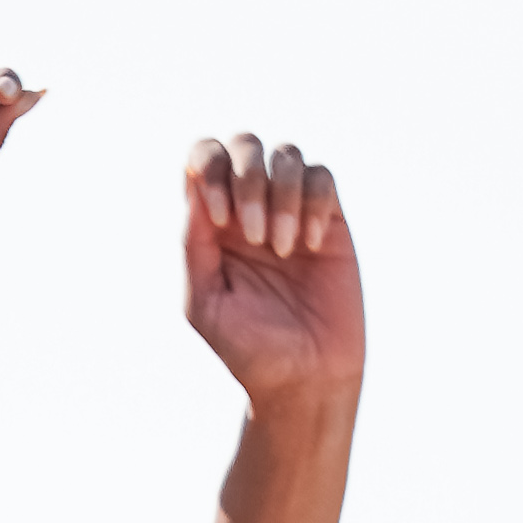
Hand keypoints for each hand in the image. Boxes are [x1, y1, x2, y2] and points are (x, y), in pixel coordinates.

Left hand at [182, 132, 363, 408]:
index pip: (204, 159)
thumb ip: (194, 245)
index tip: (220, 219)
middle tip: (253, 236)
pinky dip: (314, 202)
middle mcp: (251, 207)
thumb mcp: (205, 302)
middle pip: (244, 144)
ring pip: (286, 154)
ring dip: (282, 194)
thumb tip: (193, 185)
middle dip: (247, 178)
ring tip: (283, 249)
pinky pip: (322, 177)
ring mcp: (292, 209)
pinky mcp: (330, 220)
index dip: (210, 168)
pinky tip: (310, 247)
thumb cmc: (249, 349)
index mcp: (212, 224)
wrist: (304, 379)